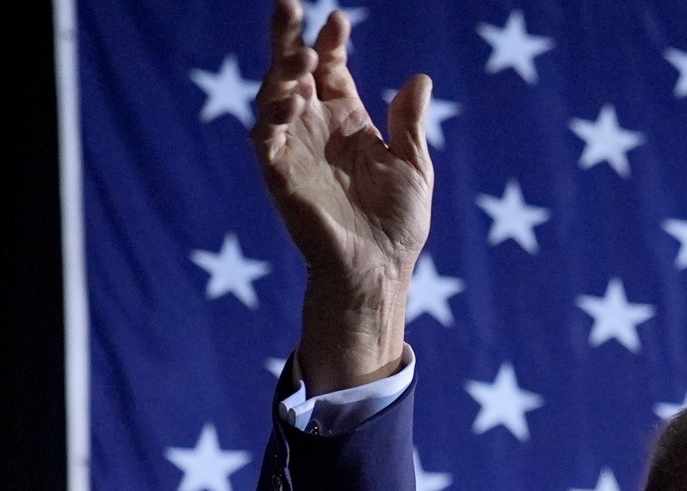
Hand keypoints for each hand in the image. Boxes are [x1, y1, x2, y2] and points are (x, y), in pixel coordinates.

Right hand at [252, 0, 432, 389]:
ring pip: (275, 95)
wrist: (378, 269)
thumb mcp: (413, 166)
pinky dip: (274, 114)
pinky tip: (292, 98)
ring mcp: (295, 148)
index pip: (332, 69)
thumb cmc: (397, 224)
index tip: (339, 19)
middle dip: (289, 35)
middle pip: (294, 69)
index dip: (331, 41)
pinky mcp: (279, 174)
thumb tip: (419, 78)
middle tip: (288, 3)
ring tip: (302, 52)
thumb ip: (409, 123)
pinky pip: (267, 135)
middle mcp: (316, 128)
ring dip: (283, 70)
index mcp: (348, 121)